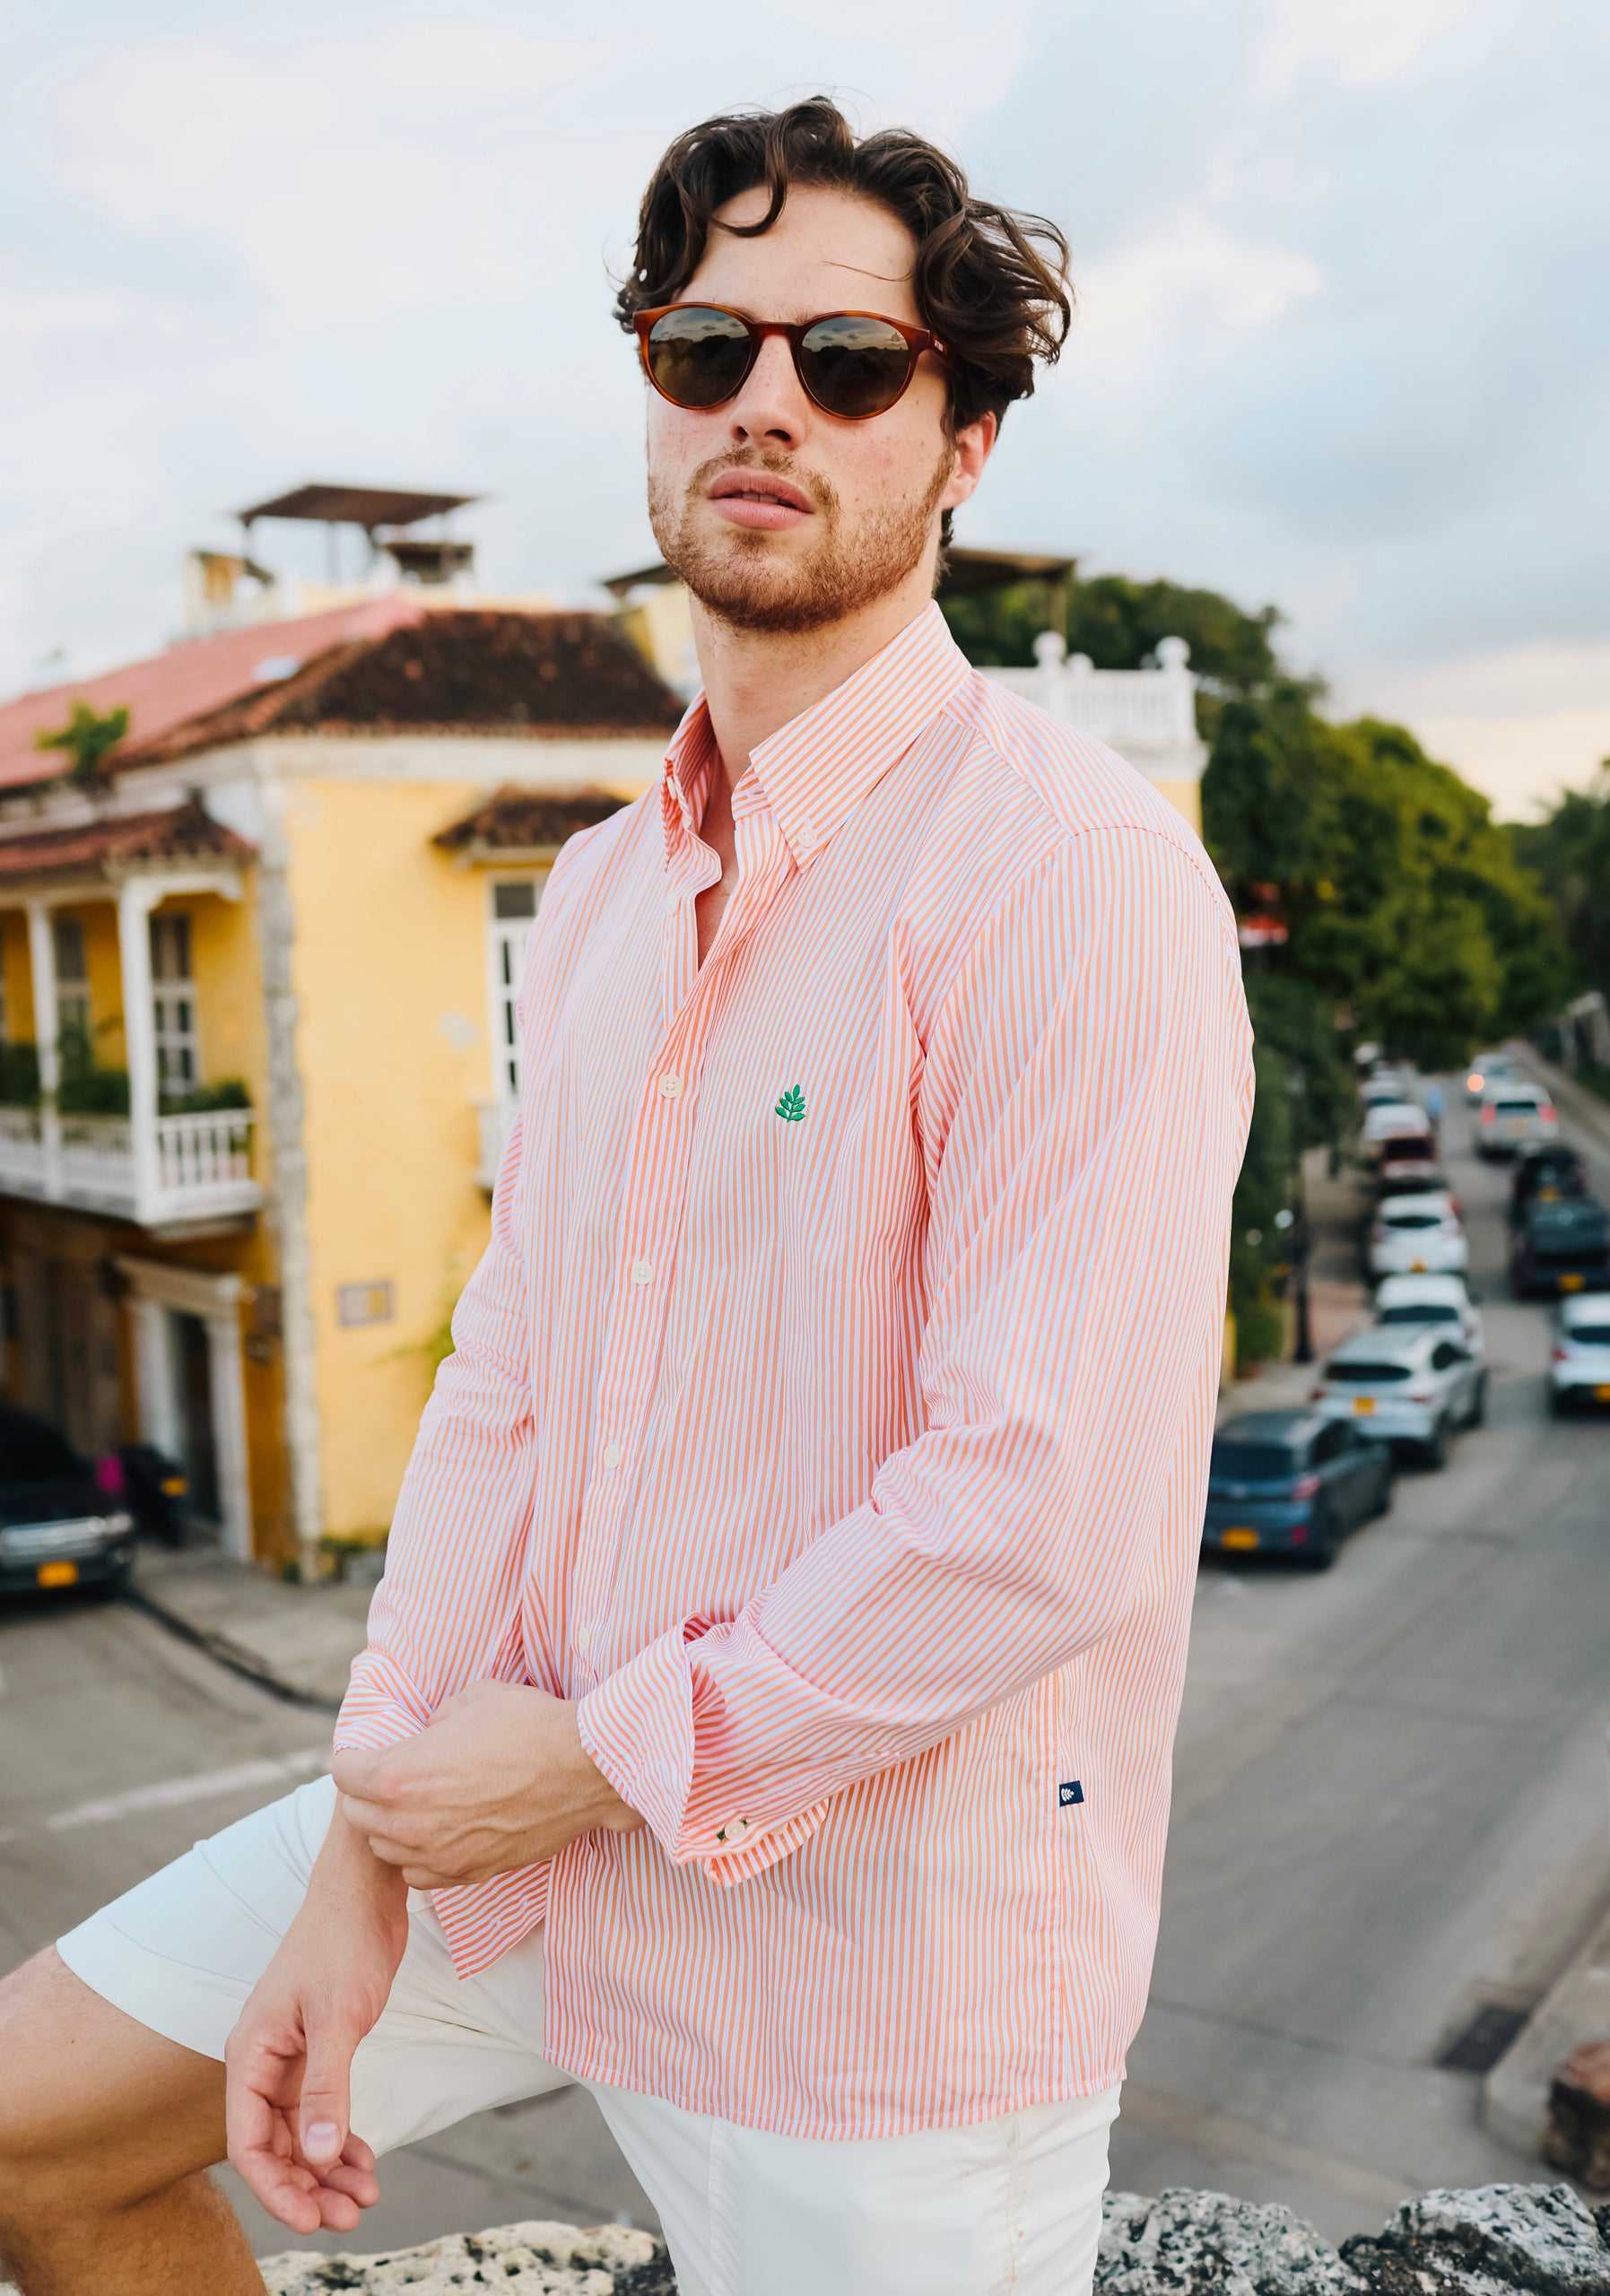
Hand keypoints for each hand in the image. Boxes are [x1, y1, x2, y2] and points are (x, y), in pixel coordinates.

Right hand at [225, 1806, 408, 2233]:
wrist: (365, 1889)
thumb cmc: (344, 1941)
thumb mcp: (339, 2018)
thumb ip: (328, 2087)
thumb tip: (321, 2157)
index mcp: (252, 2054)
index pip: (250, 2143)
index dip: (278, 2189)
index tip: (314, 2219)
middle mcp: (263, 2061)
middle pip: (275, 2146)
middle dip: (309, 2187)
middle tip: (351, 2216)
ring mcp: (290, 2056)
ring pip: (301, 2133)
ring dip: (328, 2170)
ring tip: (366, 2197)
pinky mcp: (318, 2048)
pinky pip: (321, 2111)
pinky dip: (341, 2139)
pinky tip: (364, 2162)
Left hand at [331, 1678, 640, 1889]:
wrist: (584, 1769)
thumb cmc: (529, 1725)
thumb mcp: (468, 1700)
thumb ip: (432, 1723)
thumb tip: (427, 1735)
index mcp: (399, 1775)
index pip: (343, 1773)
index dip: (354, 1757)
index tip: (367, 1752)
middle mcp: (409, 1823)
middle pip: (358, 1815)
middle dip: (368, 1792)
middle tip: (391, 1775)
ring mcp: (438, 1854)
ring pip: (385, 1849)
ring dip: (391, 1827)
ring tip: (415, 1804)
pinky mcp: (468, 1873)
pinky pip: (419, 1874)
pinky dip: (420, 1855)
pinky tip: (440, 1831)